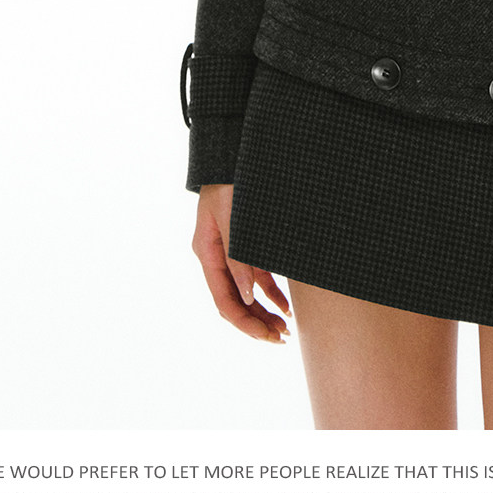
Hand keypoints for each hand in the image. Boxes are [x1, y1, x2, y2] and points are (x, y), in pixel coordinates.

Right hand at [191, 184, 290, 342]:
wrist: (232, 154)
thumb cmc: (231, 180)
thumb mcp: (234, 217)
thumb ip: (239, 256)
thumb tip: (246, 295)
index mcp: (207, 253)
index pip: (223, 301)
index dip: (245, 322)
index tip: (266, 335)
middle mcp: (216, 257)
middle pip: (234, 302)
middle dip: (256, 323)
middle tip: (281, 338)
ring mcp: (230, 252)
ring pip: (246, 293)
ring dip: (264, 312)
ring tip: (285, 328)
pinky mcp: (246, 244)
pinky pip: (256, 276)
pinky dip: (270, 292)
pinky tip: (286, 306)